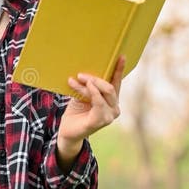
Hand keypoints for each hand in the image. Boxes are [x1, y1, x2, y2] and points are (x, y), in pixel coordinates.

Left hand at [56, 56, 124, 170]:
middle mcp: (114, 109)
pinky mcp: (101, 121)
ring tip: (75, 80)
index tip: (121, 56)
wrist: (67, 131)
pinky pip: (98, 102)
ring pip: (103, 92)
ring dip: (88, 85)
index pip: (116, 83)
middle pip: (109, 87)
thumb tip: (87, 72)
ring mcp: (109, 116)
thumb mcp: (83, 95)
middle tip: (80, 74)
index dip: (119, 70)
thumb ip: (89, 86)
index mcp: (112, 101)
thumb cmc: (76, 112)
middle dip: (95, 78)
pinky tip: (83, 87)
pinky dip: (91, 93)